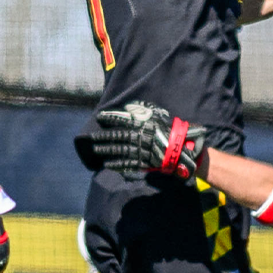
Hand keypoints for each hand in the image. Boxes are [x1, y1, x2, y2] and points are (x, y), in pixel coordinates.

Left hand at [76, 102, 206, 178]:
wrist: (180, 148)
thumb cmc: (169, 129)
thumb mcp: (157, 115)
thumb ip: (142, 111)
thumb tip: (128, 108)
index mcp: (141, 123)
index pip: (121, 119)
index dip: (109, 117)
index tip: (99, 117)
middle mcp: (137, 136)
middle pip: (116, 136)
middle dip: (102, 136)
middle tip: (91, 137)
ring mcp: (138, 150)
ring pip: (117, 150)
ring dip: (105, 150)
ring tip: (96, 150)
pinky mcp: (141, 162)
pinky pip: (125, 163)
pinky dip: (115, 164)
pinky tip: (107, 164)